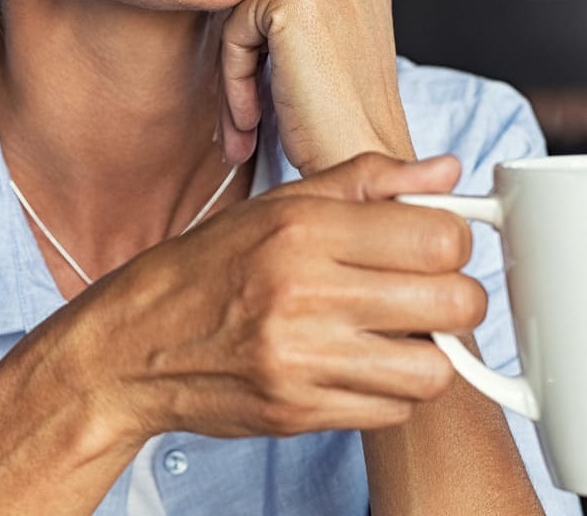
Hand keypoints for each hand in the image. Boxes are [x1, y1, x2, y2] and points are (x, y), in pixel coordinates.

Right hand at [61, 153, 484, 444]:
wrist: (132, 345)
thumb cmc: (207, 269)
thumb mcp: (277, 206)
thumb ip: (367, 182)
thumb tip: (446, 173)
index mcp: (302, 229)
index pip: (439, 237)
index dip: (452, 241)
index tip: (433, 246)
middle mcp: (304, 292)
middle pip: (453, 301)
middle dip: (454, 297)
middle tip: (426, 293)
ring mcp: (302, 359)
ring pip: (434, 368)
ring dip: (426, 353)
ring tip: (394, 335)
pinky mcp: (299, 412)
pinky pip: (393, 412)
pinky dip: (389, 392)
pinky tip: (359, 365)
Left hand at [217, 0, 414, 172]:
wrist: (363, 155)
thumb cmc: (349, 112)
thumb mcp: (332, 37)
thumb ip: (301, 4)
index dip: (270, 48)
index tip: (269, 94)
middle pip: (260, 2)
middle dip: (250, 63)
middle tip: (248, 121)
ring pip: (242, 20)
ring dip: (238, 79)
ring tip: (247, 128)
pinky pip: (233, 36)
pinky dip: (234, 84)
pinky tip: (251, 122)